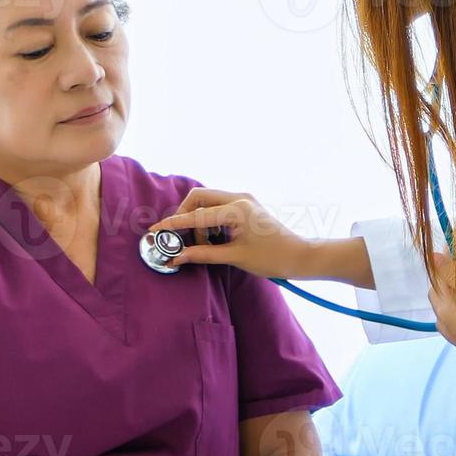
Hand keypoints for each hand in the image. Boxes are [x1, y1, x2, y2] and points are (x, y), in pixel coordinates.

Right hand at [147, 188, 316, 280]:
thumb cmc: (272, 258)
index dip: (173, 224)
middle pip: (198, 198)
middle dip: (185, 216)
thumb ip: (203, 255)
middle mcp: (239, 198)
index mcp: (237, 209)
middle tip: (179, 238)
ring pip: (208, 202)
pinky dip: (210, 221)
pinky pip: (218, 207)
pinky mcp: (246, 206)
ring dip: (198, 220)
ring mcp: (244, 200)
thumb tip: (177, 258)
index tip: (155, 231)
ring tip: (201, 245)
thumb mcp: (235, 257)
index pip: (196, 215)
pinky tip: (213, 240)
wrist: (300, 256)